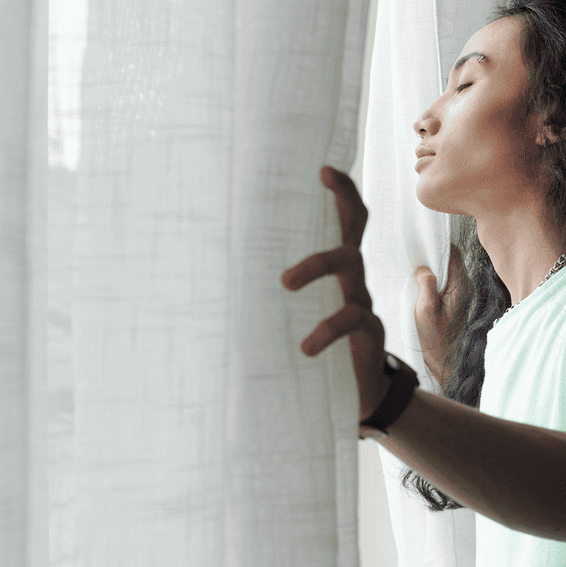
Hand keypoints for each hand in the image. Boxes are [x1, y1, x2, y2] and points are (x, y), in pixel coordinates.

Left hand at [280, 166, 387, 419]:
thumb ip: (260, 300)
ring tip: (285, 282)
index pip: (342, 221)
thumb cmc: (312, 349)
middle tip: (322, 179)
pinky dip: (327, 330)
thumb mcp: (288, 319)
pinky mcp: (369, 334)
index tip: (322, 168)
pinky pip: (352, 320)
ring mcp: (362, 303)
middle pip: (354, 228)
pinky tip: (306, 348)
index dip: (340, 192)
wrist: (354, 397)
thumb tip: (196, 280)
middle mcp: (351, 279)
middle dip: (344, 198)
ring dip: (316, 265)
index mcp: (333, 271)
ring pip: (349, 266)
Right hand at [414, 243, 464, 387]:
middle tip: (414, 256)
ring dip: (430, 269)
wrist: (445, 362)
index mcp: (461, 287)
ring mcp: (459, 295)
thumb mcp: (426, 311)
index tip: (422, 242)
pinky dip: (431, 280)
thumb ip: (426, 285)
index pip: (453, 255)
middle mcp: (464, 288)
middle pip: (449, 261)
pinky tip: (419, 285)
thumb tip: (423, 267)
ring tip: (414, 270)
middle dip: (432, 257)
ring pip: (445, 272)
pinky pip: (442, 283)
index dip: (438, 245)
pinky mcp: (452, 303)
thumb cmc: (436, 340)